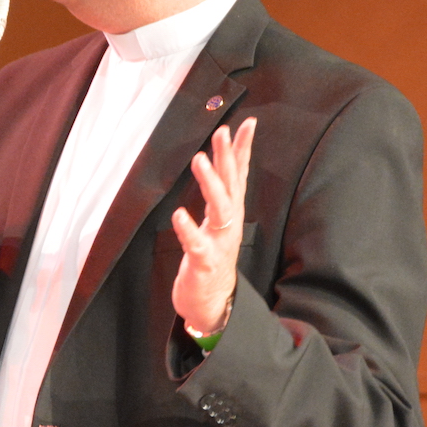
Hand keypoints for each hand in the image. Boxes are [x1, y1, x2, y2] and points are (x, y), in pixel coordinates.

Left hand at [170, 118, 255, 336]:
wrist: (214, 304)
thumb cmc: (212, 257)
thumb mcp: (219, 221)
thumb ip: (221, 194)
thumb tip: (223, 162)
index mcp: (230, 212)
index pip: (239, 174)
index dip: (243, 149)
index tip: (247, 123)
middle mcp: (229, 224)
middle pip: (231, 185)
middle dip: (228, 157)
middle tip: (221, 131)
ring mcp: (219, 242)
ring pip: (219, 209)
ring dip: (210, 183)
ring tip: (199, 159)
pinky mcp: (204, 262)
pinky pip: (197, 244)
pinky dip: (189, 229)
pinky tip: (179, 214)